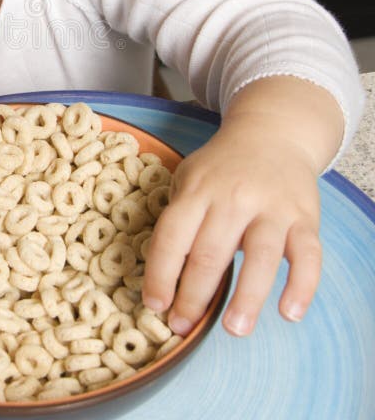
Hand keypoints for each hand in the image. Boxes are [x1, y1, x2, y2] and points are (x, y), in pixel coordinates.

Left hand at [141, 128, 321, 336]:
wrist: (271, 133)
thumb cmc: (221, 167)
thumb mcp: (188, 177)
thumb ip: (178, 215)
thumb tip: (162, 270)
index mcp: (198, 190)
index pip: (172, 237)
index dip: (160, 274)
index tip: (155, 305)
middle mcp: (233, 198)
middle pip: (209, 254)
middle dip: (193, 297)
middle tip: (184, 327)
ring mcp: (271, 208)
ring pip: (259, 257)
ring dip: (246, 298)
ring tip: (232, 329)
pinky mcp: (304, 218)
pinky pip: (308, 256)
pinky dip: (301, 285)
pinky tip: (288, 312)